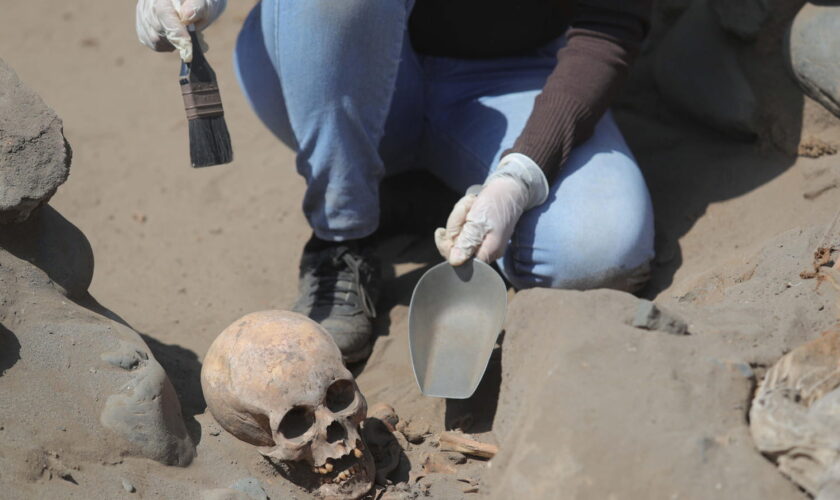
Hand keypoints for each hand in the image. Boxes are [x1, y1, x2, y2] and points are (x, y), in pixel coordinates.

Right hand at [136, 0, 226, 61]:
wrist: (194, 3)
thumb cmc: (200, 4)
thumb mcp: (204, 3)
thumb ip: (198, 7)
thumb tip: (187, 15)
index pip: (163, 12)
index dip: (175, 31)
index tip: (188, 47)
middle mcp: (148, 1)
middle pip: (157, 27)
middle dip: (177, 38)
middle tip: (191, 40)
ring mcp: (142, 12)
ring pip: (153, 38)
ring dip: (172, 43)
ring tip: (184, 36)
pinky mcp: (142, 24)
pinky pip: (150, 42)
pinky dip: (164, 45)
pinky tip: (174, 39)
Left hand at [435, 154, 549, 265]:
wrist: (509, 189)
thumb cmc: (496, 203)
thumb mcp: (479, 220)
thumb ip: (467, 241)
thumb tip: (455, 261)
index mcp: (487, 252)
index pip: (459, 261)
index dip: (448, 247)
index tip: (440, 232)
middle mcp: (484, 251)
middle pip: (456, 247)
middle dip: (455, 225)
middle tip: (466, 208)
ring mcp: (482, 242)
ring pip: (457, 234)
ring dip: (459, 216)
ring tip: (470, 204)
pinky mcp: (479, 233)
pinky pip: (462, 228)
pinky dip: (462, 215)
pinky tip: (470, 206)